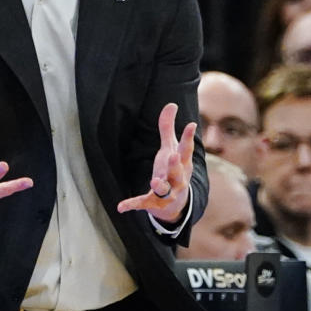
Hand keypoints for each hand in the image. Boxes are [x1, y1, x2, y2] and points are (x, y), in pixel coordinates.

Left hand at [116, 103, 194, 223]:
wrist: (175, 206)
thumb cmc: (172, 171)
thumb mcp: (170, 149)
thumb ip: (168, 128)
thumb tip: (171, 104)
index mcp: (182, 164)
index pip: (186, 150)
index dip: (188, 137)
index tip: (190, 124)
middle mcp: (177, 179)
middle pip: (177, 171)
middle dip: (175, 164)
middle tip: (172, 155)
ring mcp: (167, 193)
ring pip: (165, 189)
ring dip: (160, 185)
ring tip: (154, 180)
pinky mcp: (154, 203)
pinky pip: (143, 203)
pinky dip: (132, 205)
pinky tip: (121, 207)